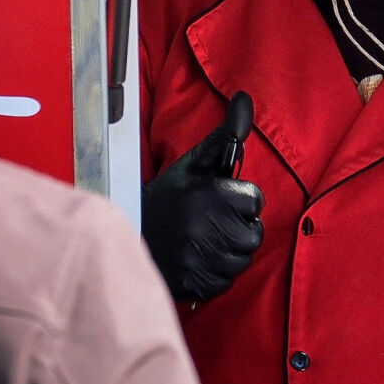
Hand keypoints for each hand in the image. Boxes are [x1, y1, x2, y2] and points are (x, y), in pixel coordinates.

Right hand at [142, 94, 263, 303]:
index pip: (255, 200)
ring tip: (207, 240)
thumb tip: (245, 98)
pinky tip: (199, 259)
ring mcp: (199, 260)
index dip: (242, 199)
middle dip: (240, 227)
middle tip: (215, 222)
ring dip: (231, 251)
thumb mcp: (193, 163)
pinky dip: (217, 273)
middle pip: (254, 234)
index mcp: (208, 195)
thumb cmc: (167, 198)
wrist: (128, 236)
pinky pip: (226, 282)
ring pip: (243, 259)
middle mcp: (205, 229)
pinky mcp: (194, 285)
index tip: (222, 200)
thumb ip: (226, 134)